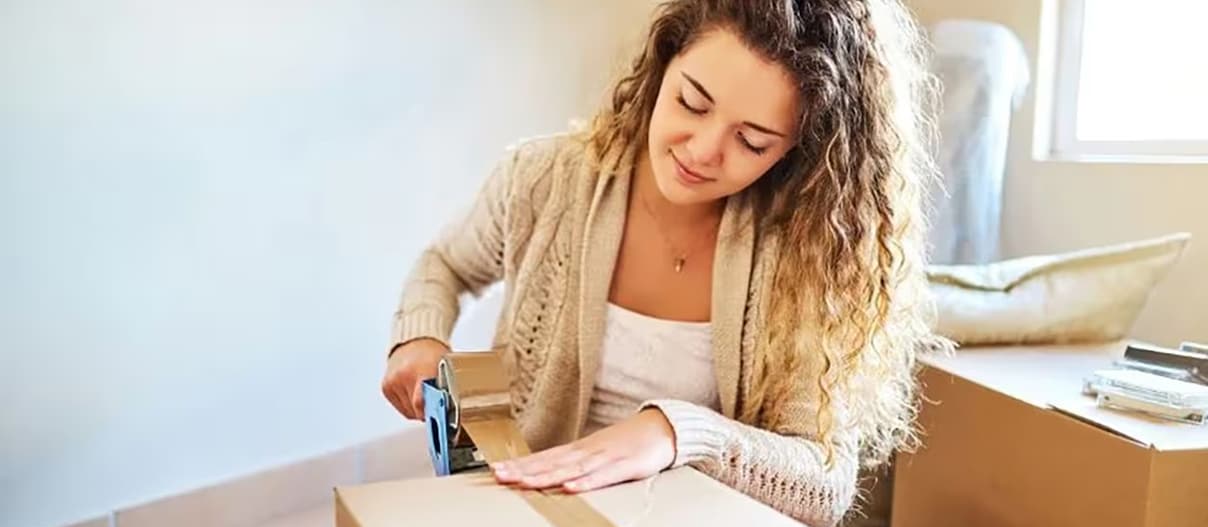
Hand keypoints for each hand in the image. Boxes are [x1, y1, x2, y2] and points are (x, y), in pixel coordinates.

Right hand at [380, 338, 448, 419]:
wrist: (414, 341)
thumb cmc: (432, 355)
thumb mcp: (446, 368)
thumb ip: (445, 390)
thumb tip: (444, 414)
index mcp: (423, 370)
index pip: (421, 402)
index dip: (431, 415)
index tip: (439, 419)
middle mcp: (404, 375)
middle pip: (416, 410)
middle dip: (428, 411)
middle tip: (436, 401)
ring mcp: (393, 381)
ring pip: (409, 412)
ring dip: (418, 409)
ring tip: (423, 393)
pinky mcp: (386, 387)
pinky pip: (401, 408)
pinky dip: (409, 405)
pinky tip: (414, 393)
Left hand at [490, 408, 676, 492]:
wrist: (663, 426)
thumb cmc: (629, 441)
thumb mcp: (598, 451)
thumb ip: (575, 463)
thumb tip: (550, 473)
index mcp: (580, 449)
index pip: (544, 457)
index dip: (520, 464)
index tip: (497, 469)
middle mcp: (588, 451)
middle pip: (551, 462)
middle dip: (524, 470)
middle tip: (500, 475)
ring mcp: (606, 457)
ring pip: (572, 469)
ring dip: (547, 476)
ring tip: (525, 482)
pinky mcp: (627, 465)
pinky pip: (604, 476)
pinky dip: (587, 482)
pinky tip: (571, 487)